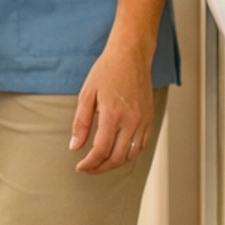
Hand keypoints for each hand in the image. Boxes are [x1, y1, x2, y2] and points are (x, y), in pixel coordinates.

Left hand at [71, 36, 154, 173]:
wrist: (130, 55)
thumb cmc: (107, 71)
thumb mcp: (86, 95)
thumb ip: (80, 123)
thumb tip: (75, 147)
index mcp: (112, 114)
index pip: (101, 150)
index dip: (89, 163)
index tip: (80, 167)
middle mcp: (131, 120)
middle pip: (117, 157)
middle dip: (101, 167)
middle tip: (89, 168)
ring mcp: (143, 120)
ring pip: (131, 154)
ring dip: (116, 164)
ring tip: (102, 163)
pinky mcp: (150, 118)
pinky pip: (142, 144)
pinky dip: (130, 154)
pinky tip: (118, 154)